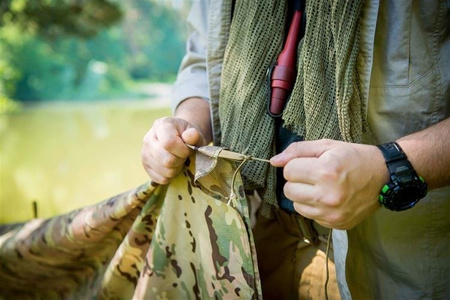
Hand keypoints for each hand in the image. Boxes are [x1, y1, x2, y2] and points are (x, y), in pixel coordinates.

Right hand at [141, 117, 207, 183]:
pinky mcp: (146, 166)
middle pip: (167, 160)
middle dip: (181, 160)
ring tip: (178, 159)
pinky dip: (171, 176)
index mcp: (161, 125)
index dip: (183, 150)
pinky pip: (161, 179)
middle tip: (184, 155)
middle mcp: (149, 139)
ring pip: (165, 172)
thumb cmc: (187, 135)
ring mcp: (145, 153)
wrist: (179, 137)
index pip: (169, 143)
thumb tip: (191, 136)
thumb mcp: (193, 132)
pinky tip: (172, 166)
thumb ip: (194, 135)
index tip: (188, 149)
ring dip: (177, 168)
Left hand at [270, 139, 387, 229]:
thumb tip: (274, 161)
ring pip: (296, 205)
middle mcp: (327, 195)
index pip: (288, 171)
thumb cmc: (354, 157)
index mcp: (325, 172)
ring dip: (303, 195)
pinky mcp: (336, 224)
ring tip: (320, 186)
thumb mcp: (327, 145)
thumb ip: (298, 150)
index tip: (309, 163)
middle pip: (288, 190)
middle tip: (314, 175)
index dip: (296, 165)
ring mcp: (332, 213)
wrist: (384, 176)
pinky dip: (314, 207)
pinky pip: (310, 216)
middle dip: (297, 180)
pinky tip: (328, 197)